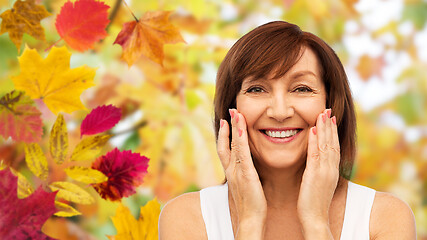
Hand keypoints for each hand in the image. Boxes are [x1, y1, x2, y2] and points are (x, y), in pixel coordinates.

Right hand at [217, 109, 266, 236]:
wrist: (249, 220)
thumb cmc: (250, 206)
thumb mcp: (245, 187)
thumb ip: (244, 176)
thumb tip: (247, 170)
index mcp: (232, 172)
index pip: (225, 149)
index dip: (224, 135)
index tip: (226, 122)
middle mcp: (231, 170)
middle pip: (226, 144)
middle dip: (227, 127)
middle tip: (230, 111)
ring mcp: (237, 171)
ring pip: (233, 145)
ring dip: (234, 128)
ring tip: (236, 113)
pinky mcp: (246, 174)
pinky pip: (242, 153)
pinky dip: (241, 139)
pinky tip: (242, 128)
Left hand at [297, 109, 339, 237]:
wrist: (315, 219)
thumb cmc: (313, 203)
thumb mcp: (318, 184)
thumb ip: (318, 171)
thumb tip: (314, 162)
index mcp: (331, 171)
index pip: (334, 147)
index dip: (332, 132)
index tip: (330, 118)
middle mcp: (331, 169)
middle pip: (332, 143)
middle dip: (330, 125)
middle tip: (328, 109)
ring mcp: (325, 172)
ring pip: (327, 145)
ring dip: (325, 128)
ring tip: (322, 113)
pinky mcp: (316, 175)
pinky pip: (316, 154)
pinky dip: (316, 141)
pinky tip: (313, 129)